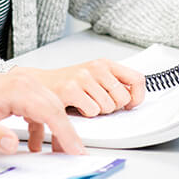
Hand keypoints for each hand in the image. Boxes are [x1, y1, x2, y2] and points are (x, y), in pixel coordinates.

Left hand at [0, 72, 85, 154]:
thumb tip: (11, 144)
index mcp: (17, 89)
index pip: (51, 112)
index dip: (67, 133)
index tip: (76, 150)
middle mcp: (25, 84)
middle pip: (56, 109)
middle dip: (67, 133)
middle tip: (73, 155)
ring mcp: (24, 87)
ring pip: (51, 108)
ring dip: (57, 130)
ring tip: (59, 152)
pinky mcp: (20, 93)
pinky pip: (40, 110)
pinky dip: (44, 126)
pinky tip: (38, 143)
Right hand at [12, 60, 144, 117]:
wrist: (41, 84)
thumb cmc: (68, 83)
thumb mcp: (95, 78)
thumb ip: (114, 84)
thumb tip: (135, 99)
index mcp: (104, 64)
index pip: (137, 79)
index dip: (137, 96)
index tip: (130, 104)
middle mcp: (95, 68)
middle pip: (123, 98)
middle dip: (113, 107)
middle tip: (98, 103)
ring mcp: (83, 77)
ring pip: (108, 107)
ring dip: (97, 111)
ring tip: (85, 104)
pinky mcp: (71, 89)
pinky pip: (92, 111)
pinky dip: (85, 114)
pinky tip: (77, 107)